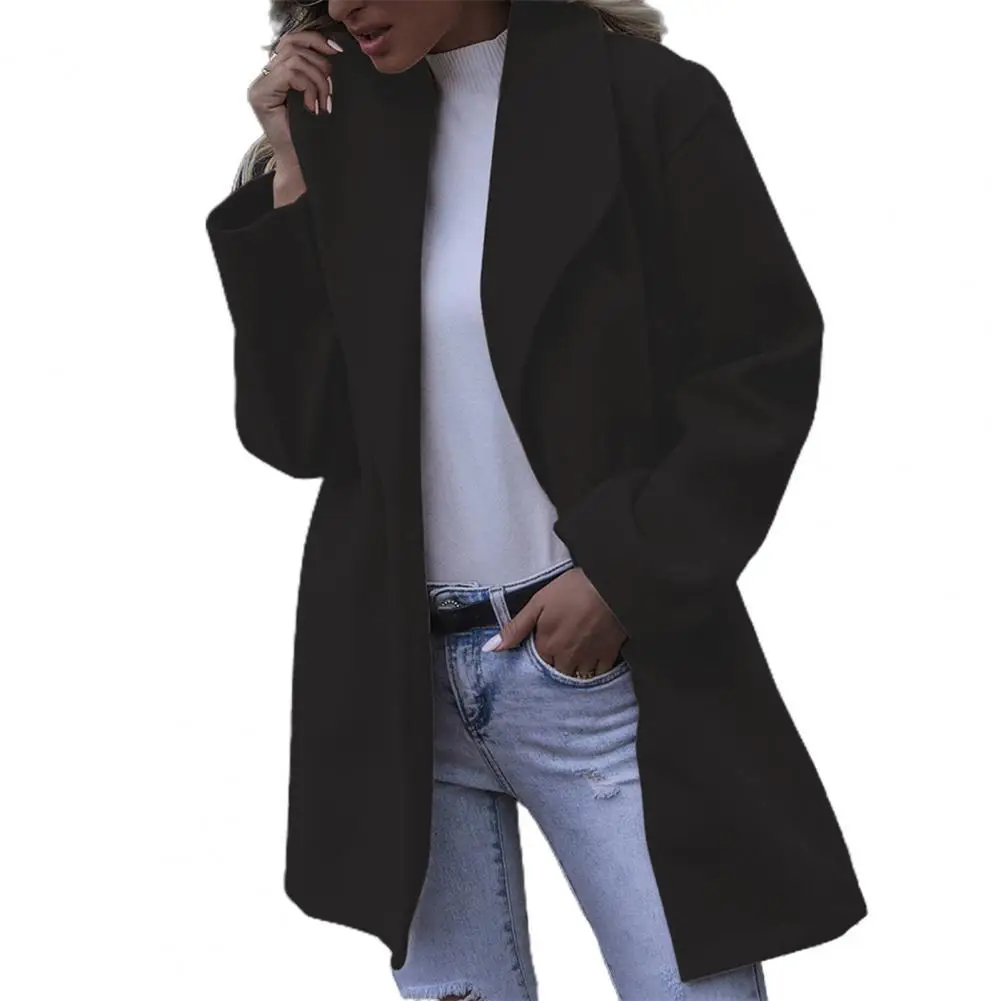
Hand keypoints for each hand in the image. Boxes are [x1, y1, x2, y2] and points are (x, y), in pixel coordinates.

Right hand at [247, 28, 343, 166]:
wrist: (303, 165)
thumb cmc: (314, 135)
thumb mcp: (317, 95)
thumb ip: (315, 70)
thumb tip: (332, 48)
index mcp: (275, 74)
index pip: (291, 40)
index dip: (315, 40)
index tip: (338, 51)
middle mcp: (263, 77)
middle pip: (293, 45)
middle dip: (320, 65)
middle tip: (331, 92)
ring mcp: (258, 86)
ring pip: (295, 59)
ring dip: (317, 80)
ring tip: (324, 103)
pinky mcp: (260, 96)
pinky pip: (291, 73)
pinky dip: (309, 87)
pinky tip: (313, 108)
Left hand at [483, 569, 628, 678]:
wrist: (609, 584)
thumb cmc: (572, 589)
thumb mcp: (538, 603)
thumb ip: (515, 628)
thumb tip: (490, 649)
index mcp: (547, 646)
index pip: (538, 663)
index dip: (541, 653)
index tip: (546, 643)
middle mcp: (566, 659)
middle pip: (558, 672)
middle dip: (558, 664)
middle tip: (563, 647)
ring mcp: (589, 659)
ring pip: (578, 676)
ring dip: (576, 669)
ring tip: (578, 652)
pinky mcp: (609, 656)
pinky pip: (599, 674)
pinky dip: (595, 670)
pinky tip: (594, 657)